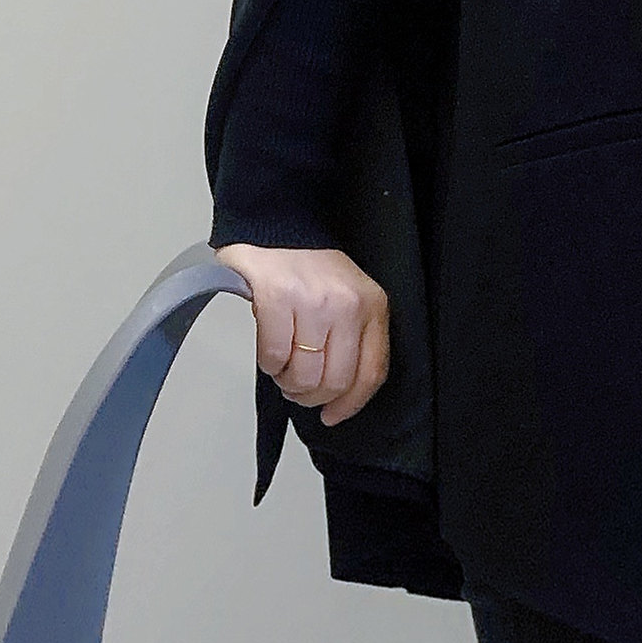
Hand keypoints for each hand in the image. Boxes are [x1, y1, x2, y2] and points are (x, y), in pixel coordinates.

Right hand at [217, 244, 389, 427]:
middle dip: (311, 396)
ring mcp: (313, 302)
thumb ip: (352, 340)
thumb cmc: (311, 269)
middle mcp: (347, 305)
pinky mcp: (278, 298)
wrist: (277, 227)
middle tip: (297, 388)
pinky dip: (269, 365)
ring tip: (283, 369)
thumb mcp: (349, 300)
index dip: (350, 404)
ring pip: (304, 374)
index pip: (371, 373)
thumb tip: (338, 394)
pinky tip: (270, 353)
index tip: (332, 415)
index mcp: (372, 307)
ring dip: (288, 382)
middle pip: (335, 381)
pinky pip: (274, 356)